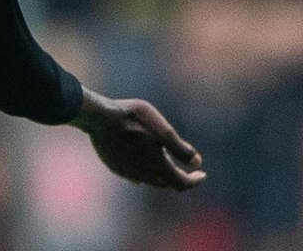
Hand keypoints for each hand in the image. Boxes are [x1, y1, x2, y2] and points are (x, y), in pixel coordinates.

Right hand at [72, 89, 206, 190]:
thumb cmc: (134, 120)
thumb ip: (181, 148)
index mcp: (158, 166)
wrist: (99, 118)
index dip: (195, 180)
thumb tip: (196, 161)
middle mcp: (144, 175)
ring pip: (150, 179)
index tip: (202, 174)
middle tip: (185, 167)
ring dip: (160, 173)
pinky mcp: (115, 166)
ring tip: (163, 160)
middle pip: (167, 183)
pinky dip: (143, 169)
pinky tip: (141, 157)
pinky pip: (134, 173)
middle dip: (178, 176)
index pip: (182, 183)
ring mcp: (127, 172)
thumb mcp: (163, 130)